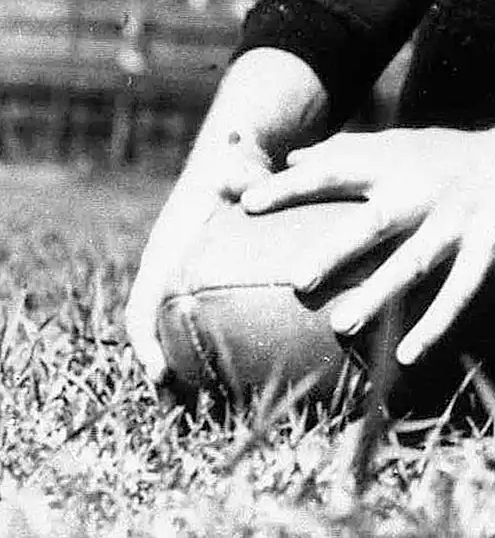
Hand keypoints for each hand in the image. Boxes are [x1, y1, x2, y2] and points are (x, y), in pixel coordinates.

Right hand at [126, 47, 331, 386]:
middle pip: (158, 340)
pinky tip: (269, 380)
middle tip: (182, 412)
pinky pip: (218, 332)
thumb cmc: (234, 167)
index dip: (145, 343)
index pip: (142, 308)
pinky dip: (231, 357)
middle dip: (164, 378)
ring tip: (217, 413)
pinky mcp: (214, 296)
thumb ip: (243, 177)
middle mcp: (170, 281)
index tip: (158, 373)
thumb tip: (255, 188)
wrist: (234, 165)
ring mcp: (188, 291)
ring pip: (186, 343)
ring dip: (194, 378)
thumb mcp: (236, 166)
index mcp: (164, 257)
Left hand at [240, 125, 494, 367]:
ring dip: (382, 293)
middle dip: (338, 248)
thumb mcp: (408, 145)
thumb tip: (291, 160)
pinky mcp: (491, 248)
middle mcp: (426, 190)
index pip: (336, 170)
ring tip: (342, 325)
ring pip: (417, 261)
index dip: (292, 186)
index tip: (245, 205)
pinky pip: (460, 291)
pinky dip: (435, 324)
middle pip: (376, 220)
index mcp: (398, 163)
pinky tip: (406, 355)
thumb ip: (352, 152)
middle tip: (297, 280)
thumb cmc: (457, 159)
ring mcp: (460, 220)